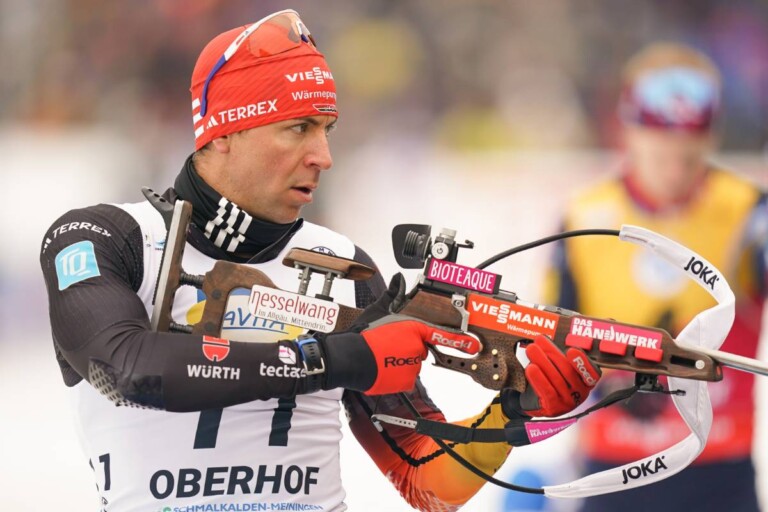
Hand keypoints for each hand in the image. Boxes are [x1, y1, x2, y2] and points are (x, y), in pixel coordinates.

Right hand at [320, 274, 480, 394]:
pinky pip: (404, 379)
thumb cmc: (363, 335)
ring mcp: (412, 367)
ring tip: (382, 356)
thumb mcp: (378, 309)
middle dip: (407, 348)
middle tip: (388, 345)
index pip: (440, 335)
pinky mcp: (404, 382)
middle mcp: (416, 348)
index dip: (459, 341)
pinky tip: (382, 368)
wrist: (350, 358)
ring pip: (411, 365)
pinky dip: (395, 376)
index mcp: (413, 329)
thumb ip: (392, 294)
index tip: (473, 345)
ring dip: (400, 362)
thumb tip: (398, 279)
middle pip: (419, 349)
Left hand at [502, 335, 600, 417]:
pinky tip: (531, 368)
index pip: (592, 373)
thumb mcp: (556, 367)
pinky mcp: (554, 408)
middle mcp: (580, 393)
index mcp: (586, 382)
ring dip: (542, 361)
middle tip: (539, 340)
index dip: (583, 362)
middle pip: (568, 371)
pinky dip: (539, 379)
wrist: (534, 402)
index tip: (571, 350)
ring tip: (531, 349)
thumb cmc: (549, 380)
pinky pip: (547, 392)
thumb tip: (542, 339)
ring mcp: (568, 403)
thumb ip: (555, 355)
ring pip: (556, 379)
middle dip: (552, 353)